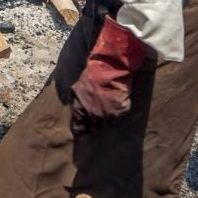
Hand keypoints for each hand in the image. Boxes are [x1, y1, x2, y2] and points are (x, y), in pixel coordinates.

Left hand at [70, 18, 148, 135]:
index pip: (79, 129)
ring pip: (107, 124)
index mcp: (82, 112)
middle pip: (94, 129)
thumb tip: (76, 117)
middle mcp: (95, 117)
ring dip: (105, 119)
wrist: (110, 68)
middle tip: (95, 117)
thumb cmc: (91, 77)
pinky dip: (116, 113)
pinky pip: (118, 118)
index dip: (80, 128)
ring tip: (105, 108)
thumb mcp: (76, 89)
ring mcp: (109, 115)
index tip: (82, 126)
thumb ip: (76, 105)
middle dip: (93, 124)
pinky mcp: (121, 111)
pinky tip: (114, 103)